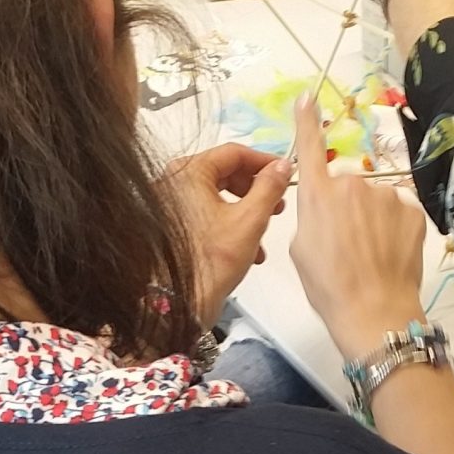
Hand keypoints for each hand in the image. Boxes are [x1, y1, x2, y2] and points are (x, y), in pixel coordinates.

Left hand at [164, 144, 290, 326]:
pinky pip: (207, 212)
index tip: (282, 172)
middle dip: (255, 189)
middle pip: (226, 173)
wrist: (181, 301)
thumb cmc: (207, 264)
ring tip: (262, 229)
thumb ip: (269, 188)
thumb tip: (280, 167)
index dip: (264, 162)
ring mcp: (170, 203)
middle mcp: (173, 182)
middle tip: (276, 202)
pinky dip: (230, 223)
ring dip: (246, 210)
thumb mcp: (250, 220)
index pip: (234, 153)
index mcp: (189, 173)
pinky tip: (246, 246)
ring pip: (219, 195)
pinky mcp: (174, 224)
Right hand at [290, 96, 427, 359]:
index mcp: (318, 194)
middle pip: (347, 188)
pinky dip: (395, 229)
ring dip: (373, 220)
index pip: (310, 148)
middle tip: (347, 248)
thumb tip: (326, 208)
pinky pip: (399, 212)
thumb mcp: (301, 250)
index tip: (308, 96)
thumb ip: (312, 216)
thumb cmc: (329, 287)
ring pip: (375, 201)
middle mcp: (352, 184)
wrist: (374, 312)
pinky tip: (390, 255)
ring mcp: (386, 195)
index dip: (308, 121)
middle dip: (347, 209)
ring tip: (370, 257)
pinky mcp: (413, 210)